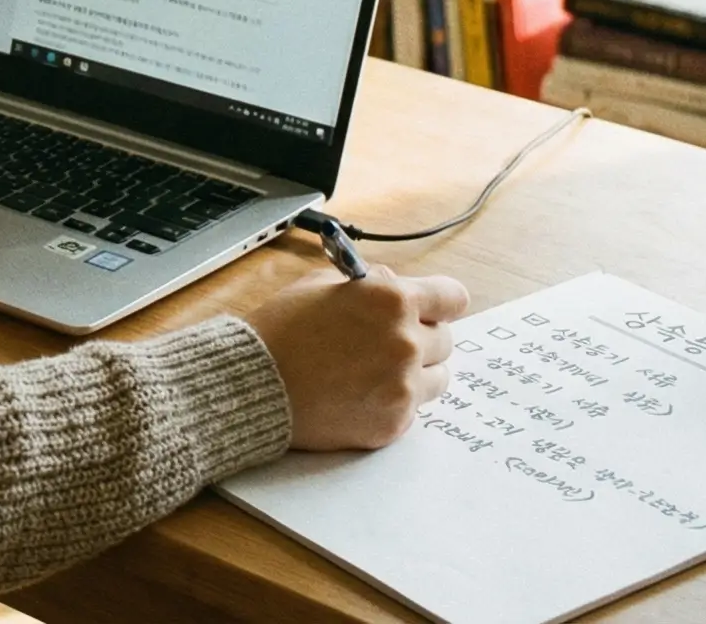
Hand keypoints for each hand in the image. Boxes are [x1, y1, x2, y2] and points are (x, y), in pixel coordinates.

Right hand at [246, 264, 469, 450]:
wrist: (252, 385)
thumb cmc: (280, 332)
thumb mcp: (320, 285)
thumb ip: (370, 283)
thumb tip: (397, 285)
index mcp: (392, 300)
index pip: (453, 298)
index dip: (440, 303)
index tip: (433, 310)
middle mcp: (406, 342)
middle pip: (444, 340)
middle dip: (420, 338)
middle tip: (384, 344)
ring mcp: (403, 386)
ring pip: (436, 378)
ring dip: (414, 373)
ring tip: (372, 372)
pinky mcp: (394, 422)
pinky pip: (412, 409)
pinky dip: (392, 402)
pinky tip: (358, 394)